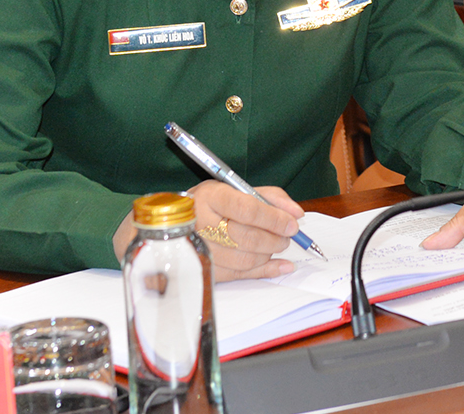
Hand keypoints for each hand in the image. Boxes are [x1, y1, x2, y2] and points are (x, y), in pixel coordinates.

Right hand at [110, 183, 303, 282]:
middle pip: (247, 237)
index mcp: (210, 196)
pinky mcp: (203, 270)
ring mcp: (199, 250)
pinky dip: (264, 271)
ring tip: (277, 245)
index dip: (273, 217)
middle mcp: (200, 223)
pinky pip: (239, 275)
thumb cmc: (208, 204)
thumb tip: (296, 212)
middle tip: (287, 235)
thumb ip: (268, 197)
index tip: (292, 222)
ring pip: (245, 259)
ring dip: (269, 254)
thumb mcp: (234, 189)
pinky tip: (279, 265)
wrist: (167, 224)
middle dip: (275, 238)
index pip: (247, 208)